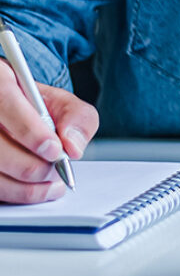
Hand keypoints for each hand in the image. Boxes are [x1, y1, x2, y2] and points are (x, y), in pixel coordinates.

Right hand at [0, 62, 95, 203]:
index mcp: (0, 82)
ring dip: (26, 186)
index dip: (31, 132)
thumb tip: (73, 146)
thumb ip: (76, 116)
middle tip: (56, 167)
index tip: (55, 149)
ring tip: (53, 182)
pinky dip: (17, 193)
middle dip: (33, 165)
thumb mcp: (62, 101)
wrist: (15, 111)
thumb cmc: (36, 107)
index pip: (6, 105)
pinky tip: (37, 190)